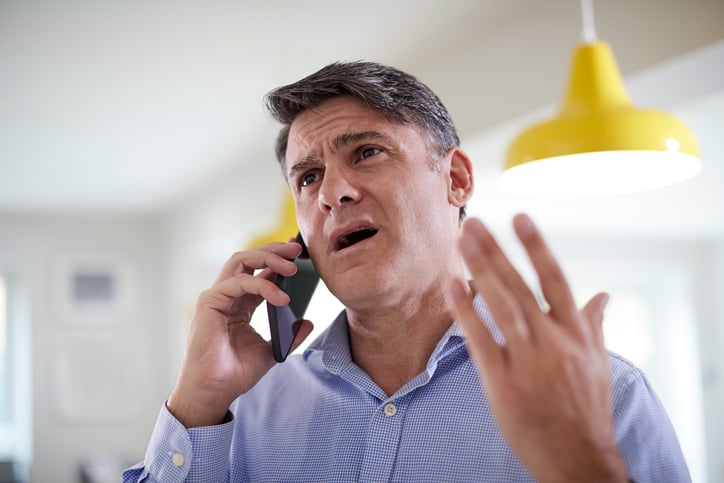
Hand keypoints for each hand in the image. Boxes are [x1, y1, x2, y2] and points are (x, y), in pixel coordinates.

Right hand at [167, 240, 313, 427]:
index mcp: (240, 304)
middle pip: (248, 258)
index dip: (278, 260)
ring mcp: (217, 297)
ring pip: (241, 261)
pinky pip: (239, 283)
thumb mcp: (272, 351)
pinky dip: (262, 285)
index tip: (300, 255)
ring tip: (292, 266)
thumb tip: (308, 322)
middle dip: (274, 249)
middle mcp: (227, 296)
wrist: (214, 392)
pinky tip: (281, 297)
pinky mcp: (210, 303)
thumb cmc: (235, 373)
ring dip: (268, 258)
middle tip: (297, 249)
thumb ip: (289, 335)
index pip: (259, 272)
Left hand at [446, 214, 626, 482]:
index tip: (520, 218)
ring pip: (501, 305)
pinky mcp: (503, 382)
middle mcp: (553, 343)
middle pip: (520, 286)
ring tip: (462, 241)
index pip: (556, 280)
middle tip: (474, 223)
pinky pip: (481, 340)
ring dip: (480, 269)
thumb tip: (602, 295)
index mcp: (576, 335)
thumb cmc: (588, 409)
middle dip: (496, 251)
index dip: (537, 248)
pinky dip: (467, 311)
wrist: (578, 459)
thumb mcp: (599, 364)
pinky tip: (453, 287)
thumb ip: (594, 325)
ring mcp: (527, 362)